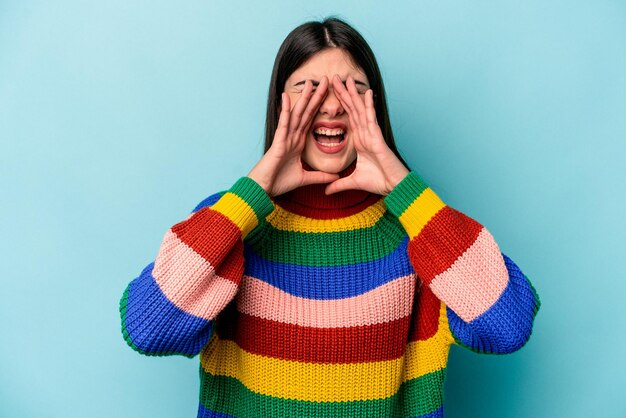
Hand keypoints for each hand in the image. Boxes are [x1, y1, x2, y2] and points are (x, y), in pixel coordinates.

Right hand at [247, 76, 339, 196]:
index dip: (319, 107)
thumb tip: (336, 177)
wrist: (263, 190)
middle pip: (306, 113)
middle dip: (315, 97)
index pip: (311, 120)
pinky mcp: (278, 143)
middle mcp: (292, 137)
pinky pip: (283, 124)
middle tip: (325, 80)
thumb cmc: (279, 182)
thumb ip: (320, 176)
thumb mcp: (305, 179)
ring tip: (310, 82)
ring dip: (303, 98)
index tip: (329, 94)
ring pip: (296, 114)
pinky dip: (286, 111)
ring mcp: (284, 138)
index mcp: (298, 143)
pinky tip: (287, 97)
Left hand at [324, 74, 408, 195]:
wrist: (394, 187)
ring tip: (347, 79)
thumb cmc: (379, 182)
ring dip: (354, 94)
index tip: (330, 93)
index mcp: (360, 141)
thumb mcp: (353, 182)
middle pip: (353, 109)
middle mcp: (366, 134)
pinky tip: (367, 93)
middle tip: (334, 78)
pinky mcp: (378, 138)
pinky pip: (372, 120)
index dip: (340, 105)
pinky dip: (369, 106)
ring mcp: (372, 134)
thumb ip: (339, 185)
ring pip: (361, 111)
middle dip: (344, 94)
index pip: (348, 118)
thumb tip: (326, 191)